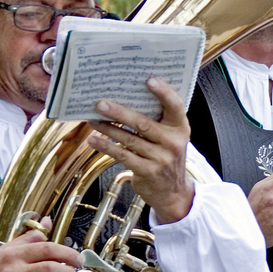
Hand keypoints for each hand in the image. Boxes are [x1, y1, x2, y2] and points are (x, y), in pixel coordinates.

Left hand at [86, 78, 194, 222]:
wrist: (172, 192)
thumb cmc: (166, 157)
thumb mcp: (170, 137)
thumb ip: (158, 121)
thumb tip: (126, 98)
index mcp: (180, 128)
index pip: (175, 105)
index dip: (164, 92)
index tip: (149, 80)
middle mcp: (173, 142)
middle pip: (143, 123)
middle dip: (119, 112)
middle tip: (100, 104)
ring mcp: (161, 158)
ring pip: (129, 139)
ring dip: (107, 129)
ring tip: (92, 120)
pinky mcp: (148, 171)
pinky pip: (122, 155)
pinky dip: (106, 147)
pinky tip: (94, 140)